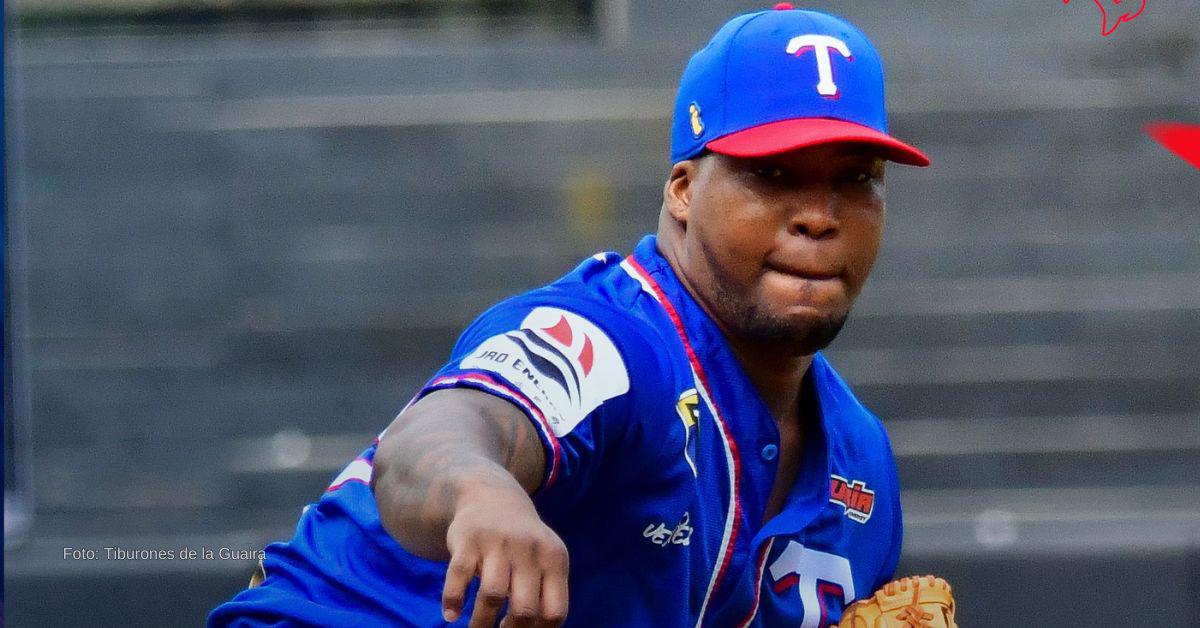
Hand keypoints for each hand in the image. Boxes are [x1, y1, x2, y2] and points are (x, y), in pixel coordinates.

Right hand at [441, 482, 568, 627]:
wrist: (493, 497)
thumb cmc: (522, 544)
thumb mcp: (545, 560)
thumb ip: (546, 593)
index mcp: (554, 560)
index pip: (554, 611)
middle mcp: (529, 550)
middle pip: (524, 609)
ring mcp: (498, 543)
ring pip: (493, 595)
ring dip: (480, 624)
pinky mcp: (468, 539)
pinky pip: (458, 576)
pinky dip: (452, 600)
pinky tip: (450, 615)